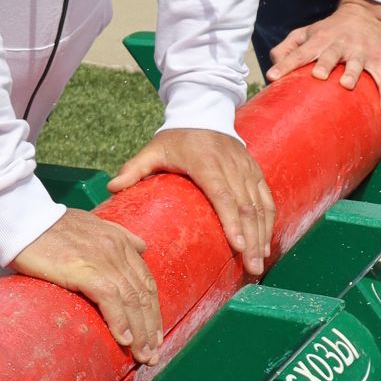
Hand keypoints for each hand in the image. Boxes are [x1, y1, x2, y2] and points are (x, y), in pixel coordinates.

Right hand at [12, 206, 162, 361]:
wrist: (24, 220)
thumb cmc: (50, 226)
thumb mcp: (93, 224)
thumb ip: (119, 236)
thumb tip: (141, 246)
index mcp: (120, 242)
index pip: (146, 282)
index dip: (153, 310)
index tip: (155, 334)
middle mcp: (117, 251)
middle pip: (143, 295)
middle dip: (150, 328)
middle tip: (152, 354)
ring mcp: (103, 260)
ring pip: (131, 301)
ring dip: (140, 332)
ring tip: (142, 355)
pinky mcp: (85, 270)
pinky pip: (110, 300)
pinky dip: (120, 322)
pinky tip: (123, 340)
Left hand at [108, 126, 275, 279]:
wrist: (204, 111)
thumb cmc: (176, 138)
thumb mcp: (153, 150)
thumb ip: (134, 169)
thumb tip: (111, 188)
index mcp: (206, 163)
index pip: (222, 195)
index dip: (232, 221)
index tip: (238, 246)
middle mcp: (231, 166)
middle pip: (246, 206)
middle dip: (251, 239)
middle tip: (252, 268)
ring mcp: (246, 169)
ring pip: (260, 205)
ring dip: (262, 235)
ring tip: (259, 263)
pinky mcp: (255, 171)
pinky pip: (266, 198)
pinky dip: (269, 222)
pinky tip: (266, 244)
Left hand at [268, 0, 380, 117]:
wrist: (364, 14)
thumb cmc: (329, 31)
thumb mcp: (306, 33)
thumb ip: (287, 48)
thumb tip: (272, 66)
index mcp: (319, 39)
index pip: (300, 52)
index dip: (286, 64)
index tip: (273, 76)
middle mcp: (340, 44)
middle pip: (330, 55)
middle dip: (324, 64)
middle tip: (318, 75)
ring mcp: (361, 52)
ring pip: (357, 64)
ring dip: (352, 73)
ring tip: (347, 85)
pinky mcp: (378, 60)